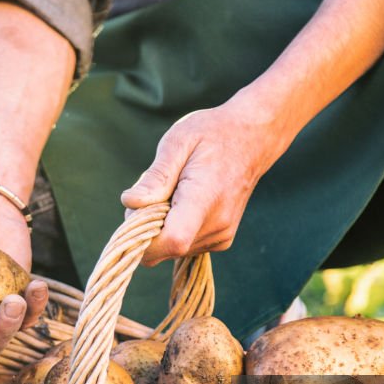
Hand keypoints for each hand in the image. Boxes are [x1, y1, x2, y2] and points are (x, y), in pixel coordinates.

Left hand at [121, 93, 294, 266]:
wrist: (252, 139)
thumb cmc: (212, 134)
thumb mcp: (178, 142)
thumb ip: (156, 176)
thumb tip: (131, 203)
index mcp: (205, 198)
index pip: (172, 240)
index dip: (143, 237)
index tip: (135, 212)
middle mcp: (217, 225)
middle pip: (164, 248)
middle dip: (146, 227)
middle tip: (155, 191)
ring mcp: (221, 236)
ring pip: (170, 250)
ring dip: (160, 226)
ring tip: (174, 192)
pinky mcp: (221, 241)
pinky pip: (183, 247)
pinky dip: (174, 229)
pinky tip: (184, 202)